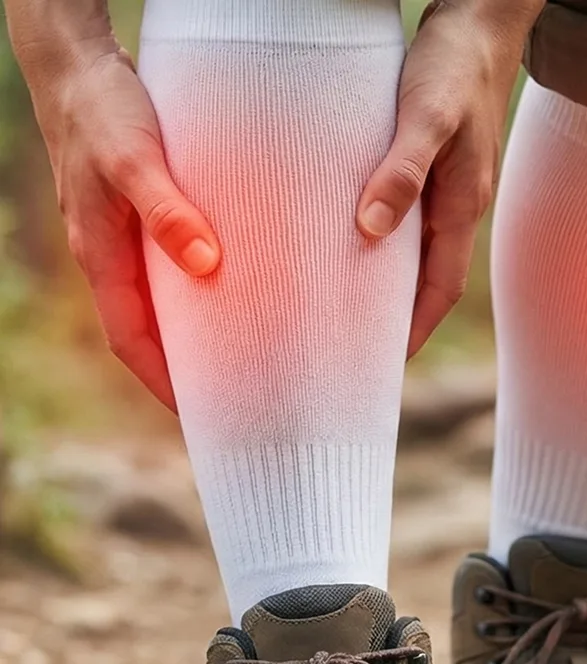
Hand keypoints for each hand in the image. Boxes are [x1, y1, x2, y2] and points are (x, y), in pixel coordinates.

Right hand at [14, 35, 220, 410]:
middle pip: (148, 330)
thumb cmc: (104, 111)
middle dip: (183, 366)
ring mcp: (124, 237)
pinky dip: (196, 289)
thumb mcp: (134, 159)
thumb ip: (166, 211)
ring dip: (193, 329)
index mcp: (101, 257)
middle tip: (231, 390)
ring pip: (160, 301)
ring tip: (240, 350)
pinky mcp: (142, 215)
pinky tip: (232, 287)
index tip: (199, 410)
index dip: (162, 380)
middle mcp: (111, 255)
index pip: (131, 341)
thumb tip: (205, 264)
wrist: (81, 66)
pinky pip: (168, 269)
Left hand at [357, 0, 538, 357]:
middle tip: (362, 346)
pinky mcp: (437, 169)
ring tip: (355, 308)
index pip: (440, 287)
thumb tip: (371, 229)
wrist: (479, 20)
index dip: (416, 327)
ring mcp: (450, 189)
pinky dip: (390, 245)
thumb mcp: (427, 116)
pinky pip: (412, 222)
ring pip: (420, 252)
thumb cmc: (453, 65)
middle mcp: (458, 206)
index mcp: (462, 206)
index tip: (386, 361)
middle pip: (431, 279)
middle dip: (402, 317)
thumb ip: (402, 172)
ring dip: (394, 283)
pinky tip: (360, 244)